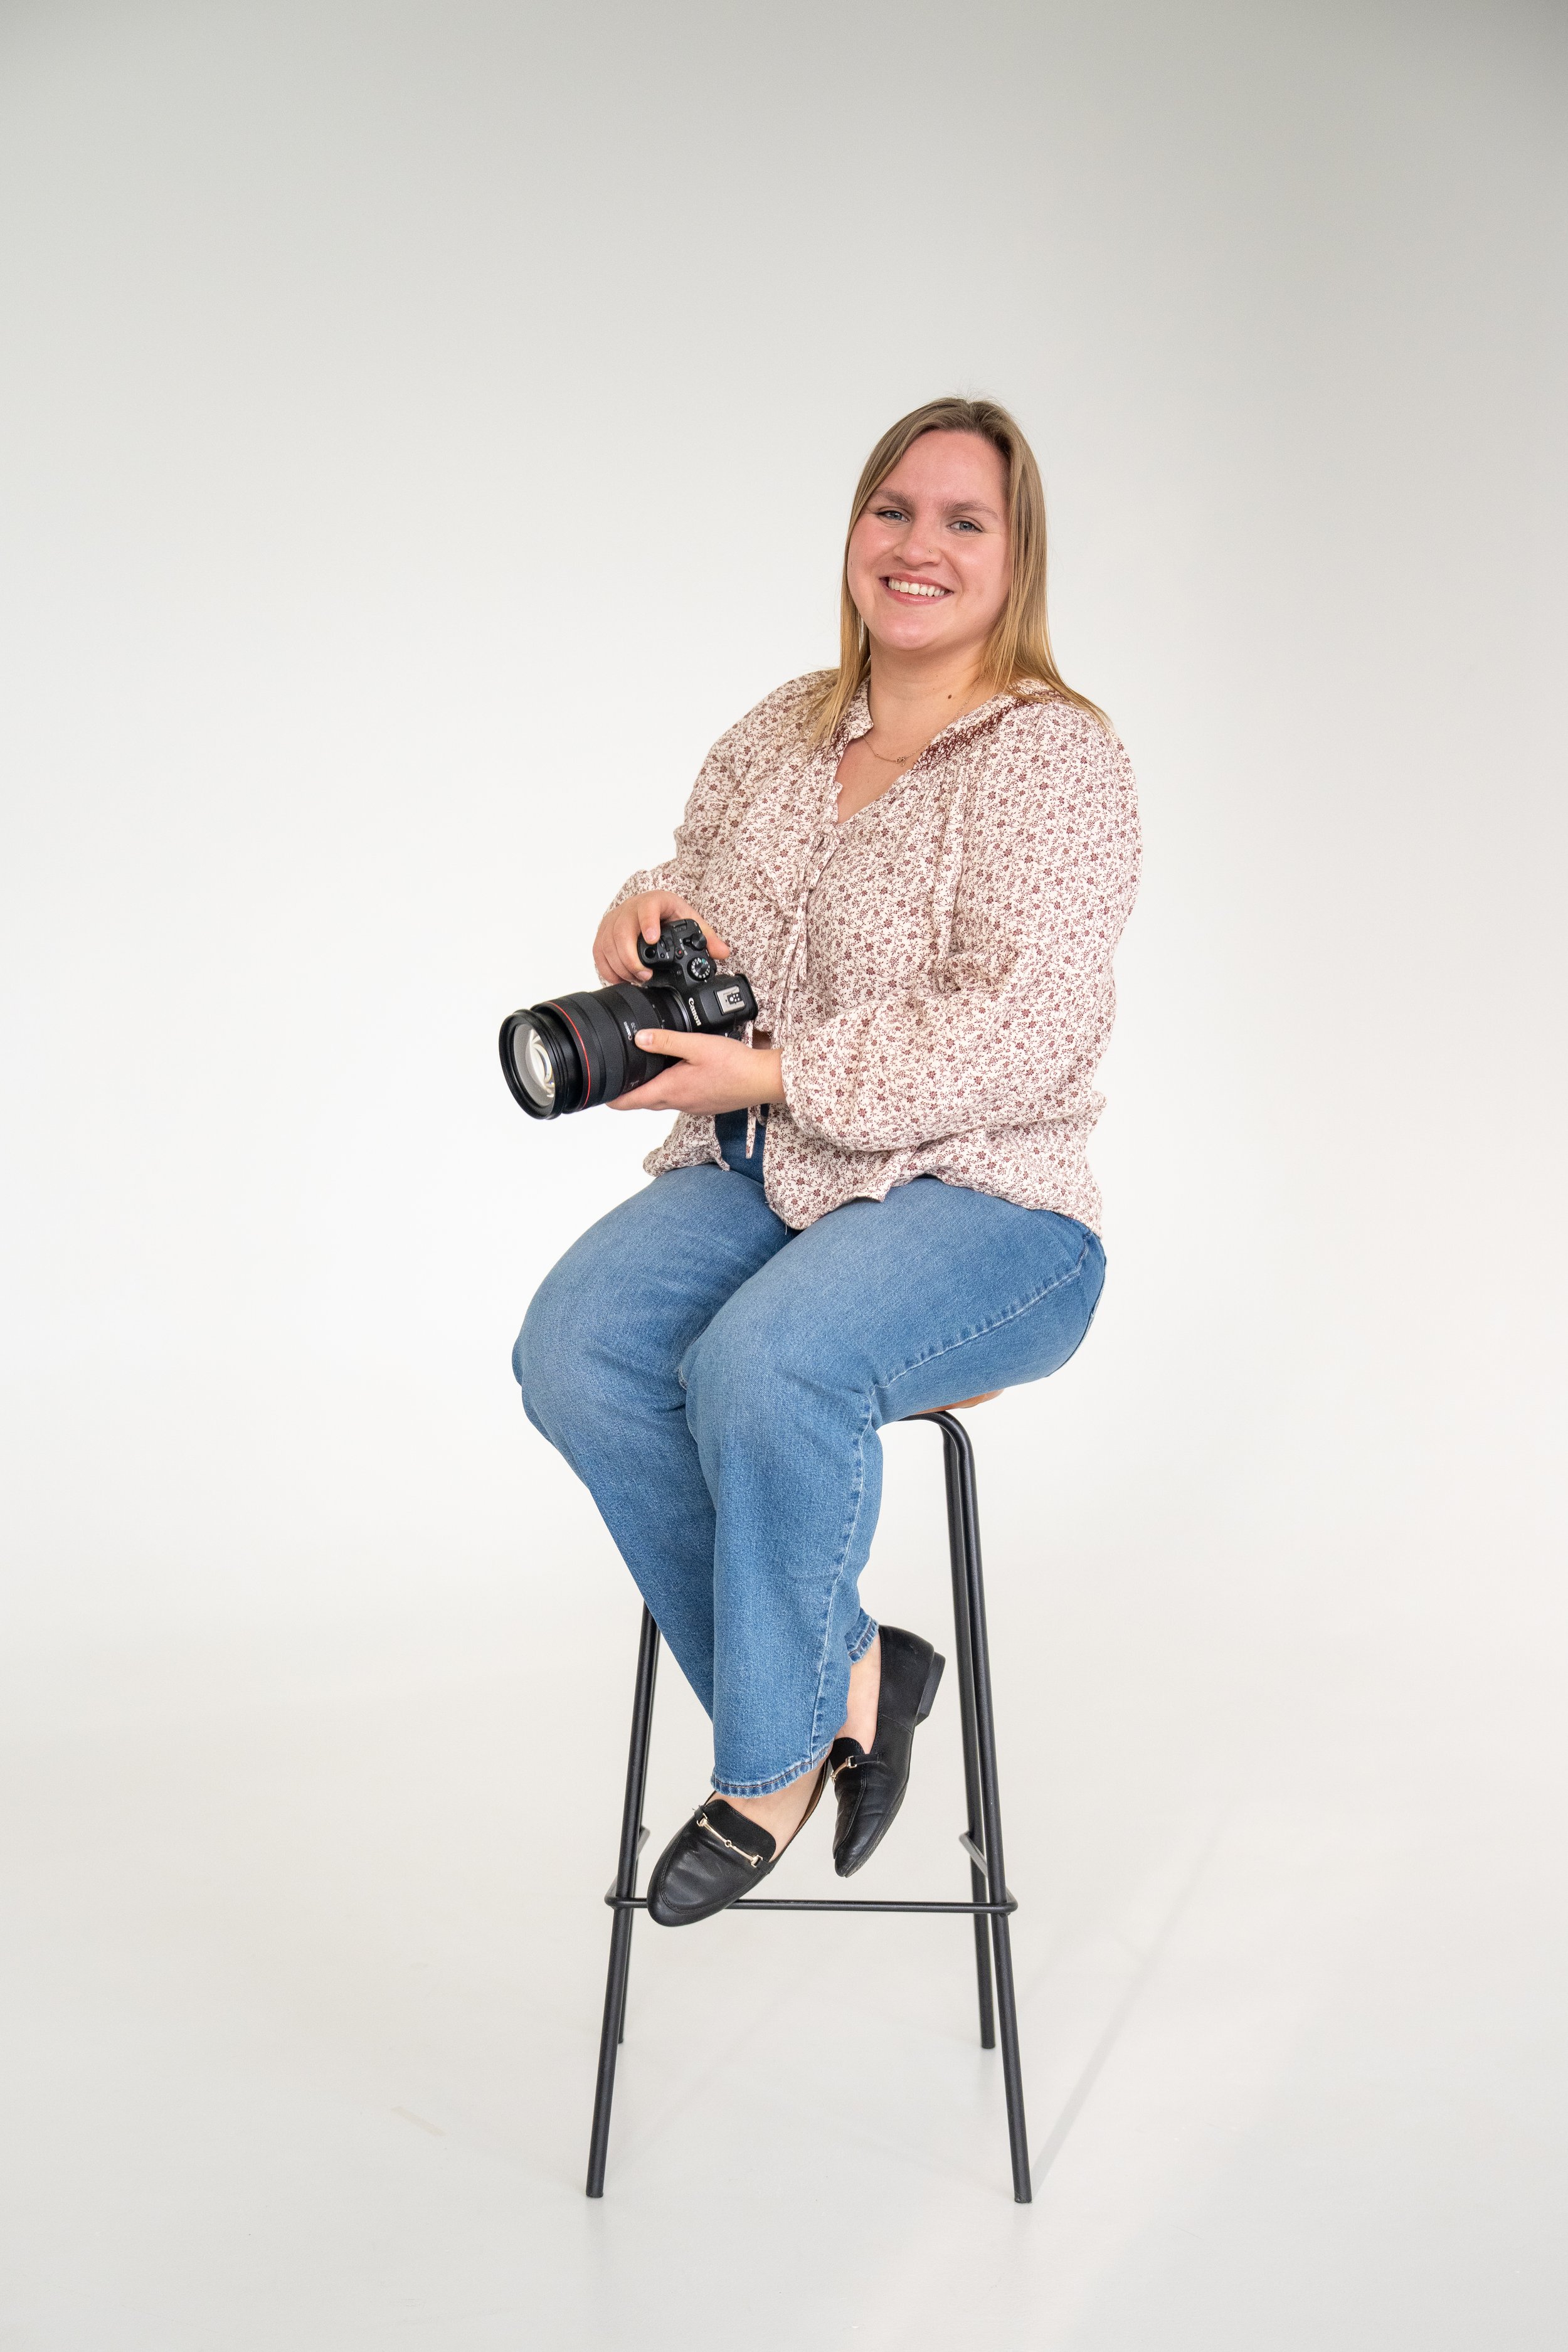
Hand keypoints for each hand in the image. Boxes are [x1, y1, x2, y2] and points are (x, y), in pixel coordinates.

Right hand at [592, 892, 731, 985]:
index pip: (647, 907)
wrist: (648, 906)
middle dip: (632, 958)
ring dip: (621, 966)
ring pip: (608, 944)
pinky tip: (622, 979)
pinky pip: (599, 953)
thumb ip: (707, 937)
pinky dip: (608, 969)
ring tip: (638, 979)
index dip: (648, 923)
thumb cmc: (668, 913)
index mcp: (653, 901)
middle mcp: (629, 909)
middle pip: (622, 932)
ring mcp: (613, 921)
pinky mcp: (603, 934)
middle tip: (645, 975)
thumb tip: (722, 952)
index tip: (652, 939)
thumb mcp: (689, 920)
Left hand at [608, 1031, 784, 1115]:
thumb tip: (639, 1039)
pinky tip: (677, 1075)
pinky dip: (670, 1090)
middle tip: (618, 1081)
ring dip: (650, 1091)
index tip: (600, 1095)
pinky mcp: (705, 1104)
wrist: (763, 1081)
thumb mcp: (696, 1045)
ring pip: (663, 1100)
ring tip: (644, 1074)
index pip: (632, 1101)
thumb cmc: (735, 1064)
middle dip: (629, 1094)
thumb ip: (666, 1041)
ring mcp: (693, 1106)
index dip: (613, 1099)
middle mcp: (680, 1103)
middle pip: (645, 1102)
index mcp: (672, 1090)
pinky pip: (680, 1099)